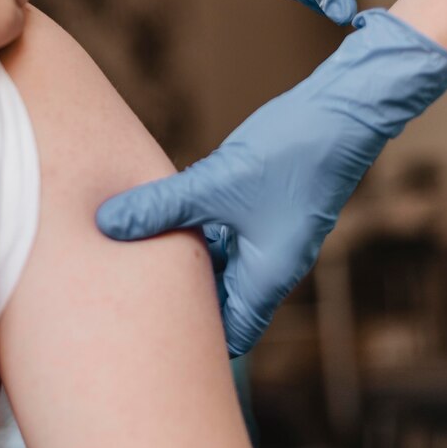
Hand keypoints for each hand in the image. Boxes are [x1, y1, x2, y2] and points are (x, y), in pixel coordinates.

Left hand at [97, 10, 446, 353]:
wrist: (340, 112)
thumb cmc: (289, 156)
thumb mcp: (213, 185)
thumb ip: (160, 206)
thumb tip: (107, 224)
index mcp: (267, 276)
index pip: (231, 331)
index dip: (195, 335)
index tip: (151, 324)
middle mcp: (270, 262)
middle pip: (221, 296)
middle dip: (183, 293)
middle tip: (134, 288)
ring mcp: (269, 232)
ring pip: (220, 258)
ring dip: (187, 253)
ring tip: (140, 248)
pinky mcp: (263, 203)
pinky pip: (224, 226)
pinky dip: (197, 223)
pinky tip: (169, 208)